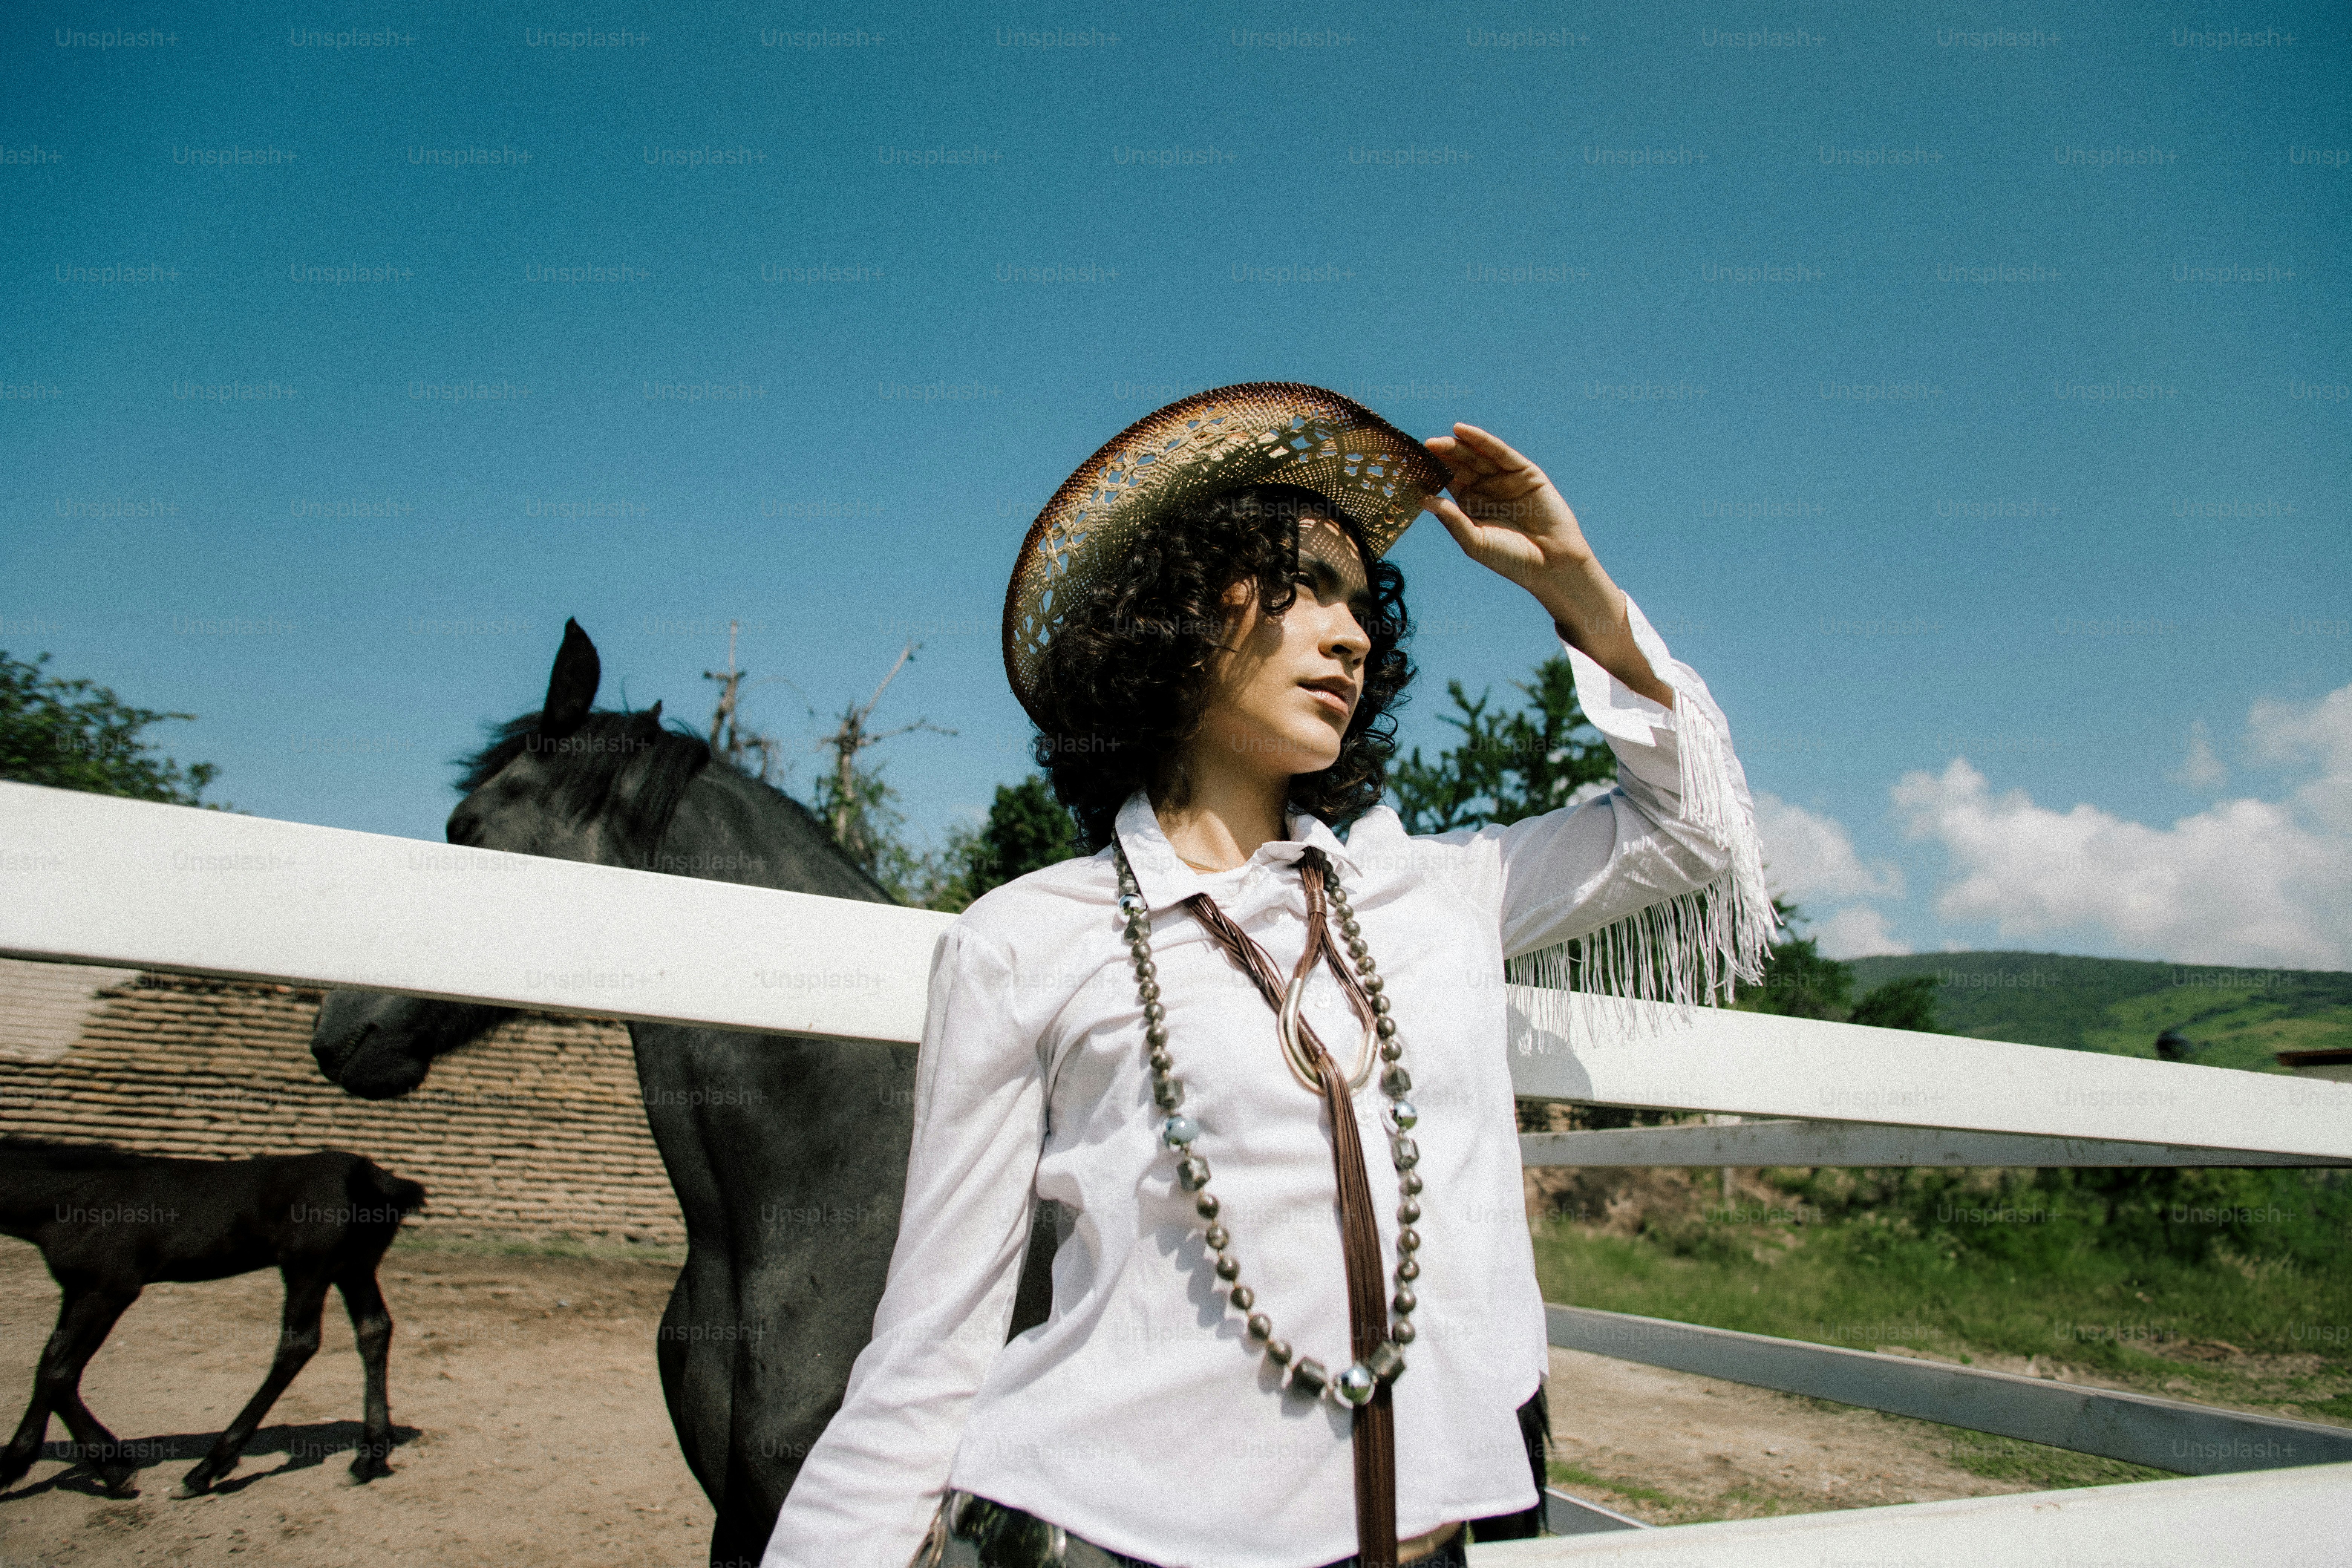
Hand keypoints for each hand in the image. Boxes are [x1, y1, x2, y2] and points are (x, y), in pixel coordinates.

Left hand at [1420, 423, 1592, 587]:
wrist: (1551, 564)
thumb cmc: (1511, 559)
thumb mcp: (1475, 542)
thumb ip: (1453, 520)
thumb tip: (1425, 500)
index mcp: (1470, 505)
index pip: (1447, 482)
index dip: (1431, 472)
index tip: (1410, 465)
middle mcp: (1486, 489)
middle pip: (1460, 466)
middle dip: (1443, 455)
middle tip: (1424, 447)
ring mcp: (1505, 479)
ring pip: (1477, 456)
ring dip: (1458, 445)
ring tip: (1438, 441)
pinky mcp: (1524, 472)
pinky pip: (1500, 452)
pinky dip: (1481, 440)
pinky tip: (1462, 431)